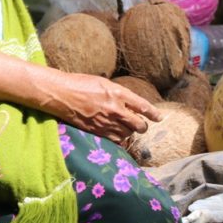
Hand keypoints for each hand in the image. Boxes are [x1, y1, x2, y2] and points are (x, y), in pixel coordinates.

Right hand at [44, 72, 162, 143]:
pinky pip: (115, 140)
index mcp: (118, 93)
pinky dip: (119, 138)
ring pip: (128, 134)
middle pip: (139, 125)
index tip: (159, 118)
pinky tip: (116, 134)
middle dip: (143, 126)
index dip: (153, 114)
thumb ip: (119, 94)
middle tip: (142, 125)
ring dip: (129, 132)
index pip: (142, 106)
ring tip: (125, 127)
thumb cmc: (81, 83)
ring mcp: (106, 122)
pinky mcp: (97, 131)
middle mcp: (115, 109)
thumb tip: (130, 103)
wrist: (62, 94)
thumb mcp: (104, 82)